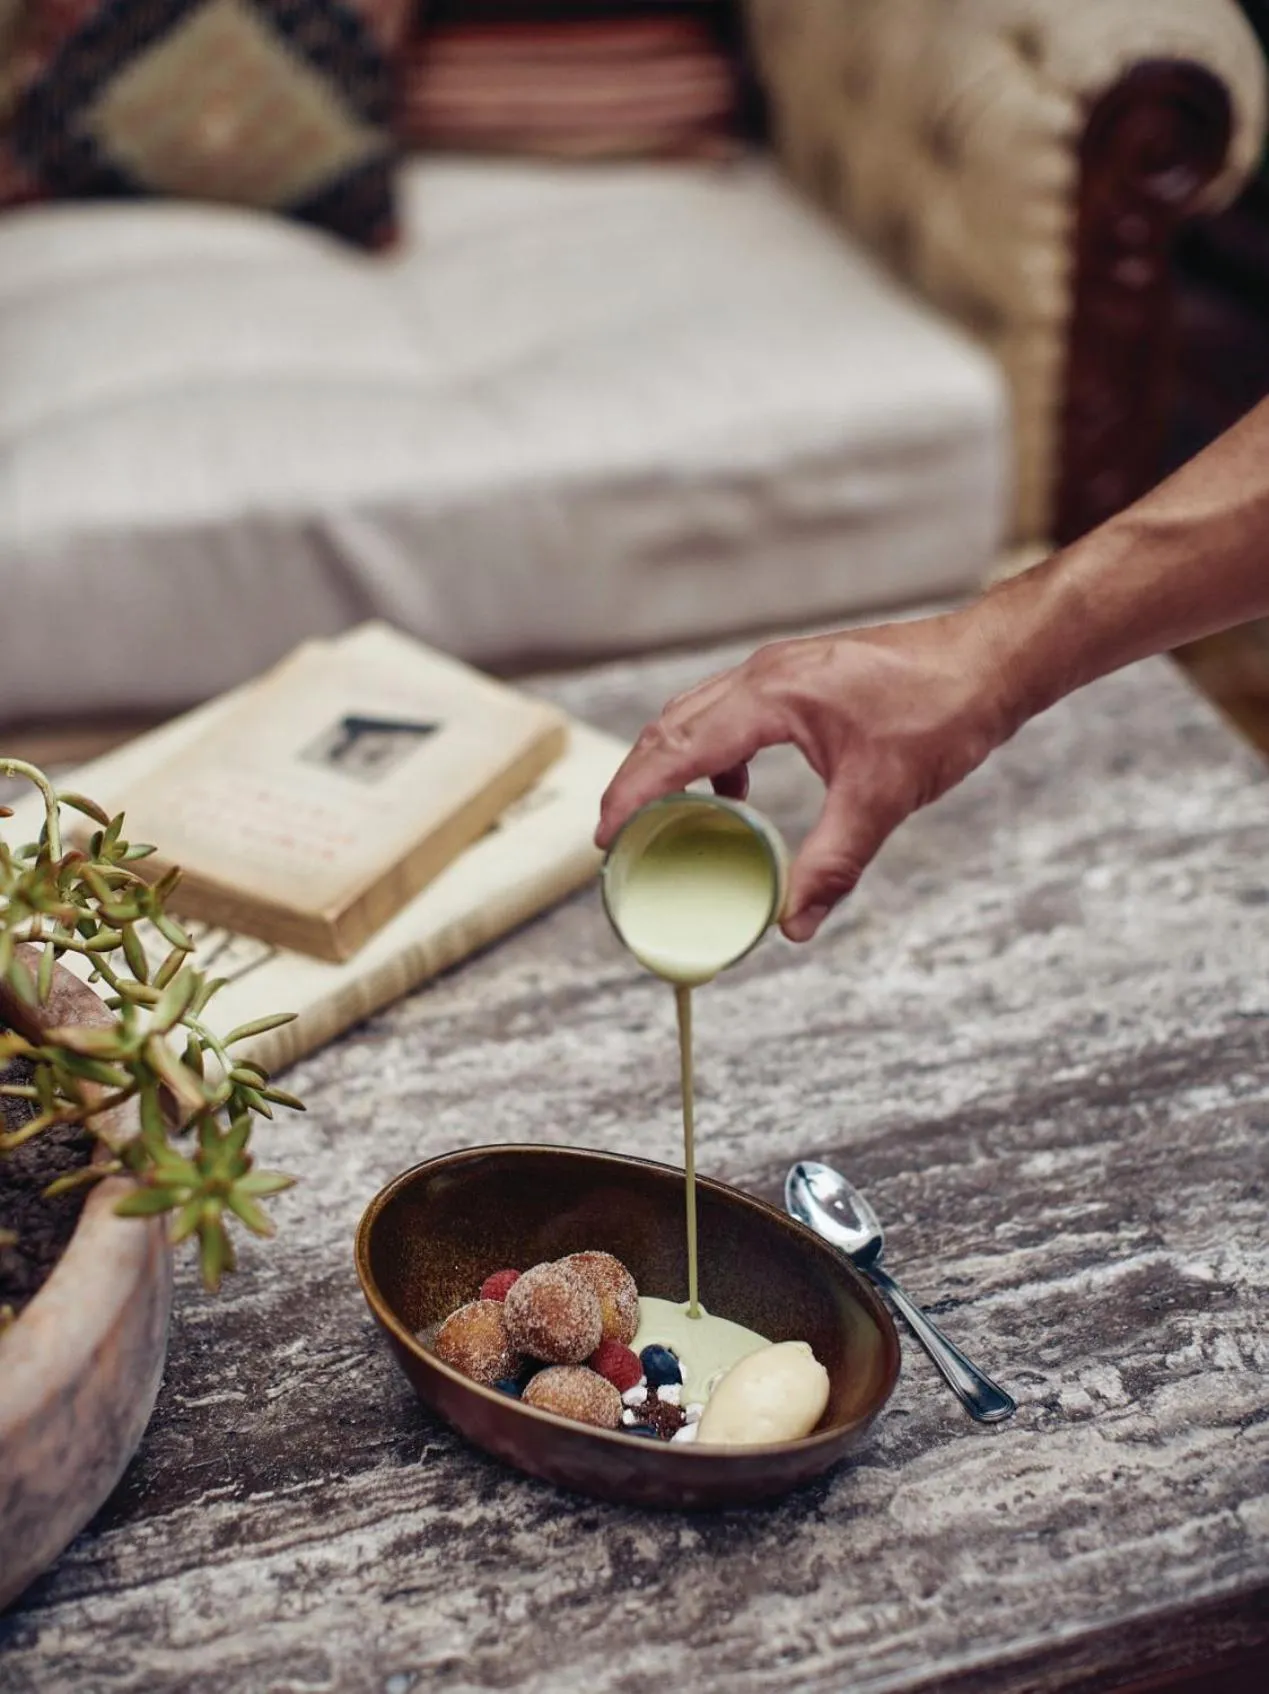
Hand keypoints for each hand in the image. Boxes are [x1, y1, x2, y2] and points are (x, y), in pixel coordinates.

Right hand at [596, 607, 1017, 940]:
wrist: (991, 659)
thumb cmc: (943, 711)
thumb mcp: (883, 797)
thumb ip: (833, 862)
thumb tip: (795, 924)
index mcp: (772, 695)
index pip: (678, 747)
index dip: (633, 794)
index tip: (603, 837)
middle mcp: (765, 673)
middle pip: (671, 725)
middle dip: (636, 780)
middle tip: (614, 837)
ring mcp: (781, 670)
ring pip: (697, 714)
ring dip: (670, 763)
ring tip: (659, 817)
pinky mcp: (800, 677)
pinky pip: (731, 713)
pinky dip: (713, 753)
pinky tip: (736, 790)